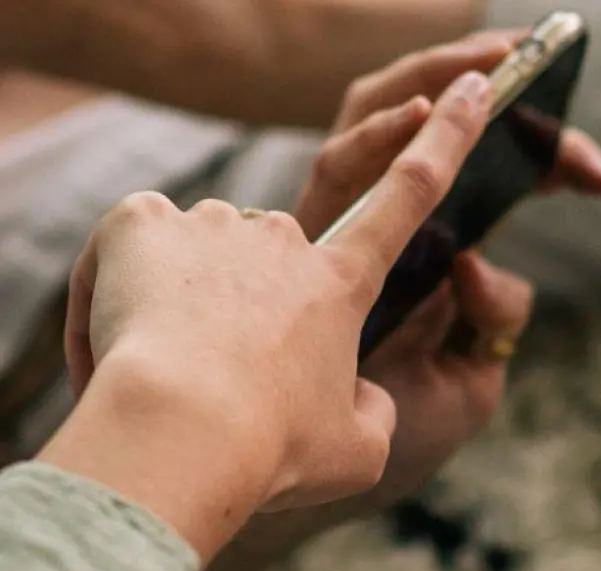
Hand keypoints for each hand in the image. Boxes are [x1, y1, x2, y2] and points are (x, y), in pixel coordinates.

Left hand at [39, 70, 497, 560]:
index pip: (411, 196)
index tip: (474, 88)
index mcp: (346, 285)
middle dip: (250, 313)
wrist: (178, 430)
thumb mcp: (360, 452)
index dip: (448, 139)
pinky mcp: (142, 222)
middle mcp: (286, 240)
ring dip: (187, 303)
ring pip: (203, 254)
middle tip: (226, 385)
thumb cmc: (275, 451)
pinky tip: (125, 336)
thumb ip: (370, 410)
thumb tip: (359, 393)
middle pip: (273, 261)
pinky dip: (126, 283)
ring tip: (170, 376)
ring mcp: (214, 225)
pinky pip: (137, 241)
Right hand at [278, 30, 600, 518]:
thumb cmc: (401, 426)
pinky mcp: (312, 248)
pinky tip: (420, 117)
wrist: (336, 482)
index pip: (489, 174)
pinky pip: (337, 169)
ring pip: (374, 119)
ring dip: (430, 83)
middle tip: (532, 61)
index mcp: (436, 247)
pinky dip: (376, 134)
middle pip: (426, 125)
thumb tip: (479, 264)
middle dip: (475, 84)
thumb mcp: (476, 375)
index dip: (543, 160)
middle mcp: (388, 225)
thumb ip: (495, 314)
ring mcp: (347, 229)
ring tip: (487, 65)